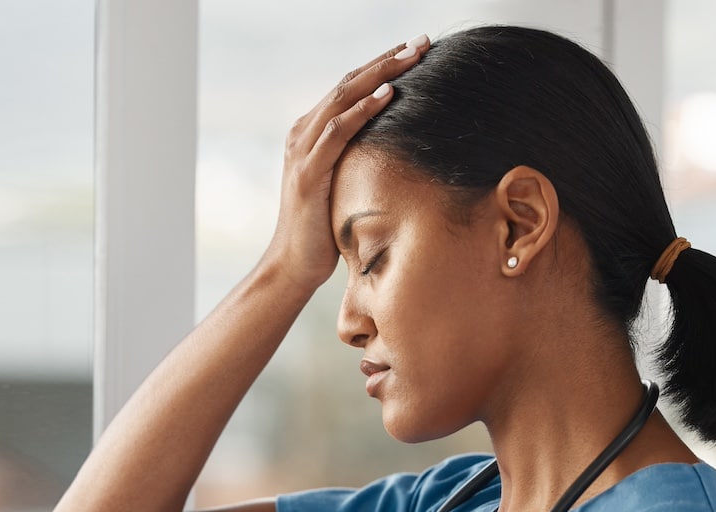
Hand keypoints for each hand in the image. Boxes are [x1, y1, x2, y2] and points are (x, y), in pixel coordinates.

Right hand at [260, 35, 429, 292]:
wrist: (293, 264)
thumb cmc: (323, 230)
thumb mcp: (342, 185)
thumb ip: (355, 161)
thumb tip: (393, 151)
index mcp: (310, 134)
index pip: (349, 88)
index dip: (382, 65)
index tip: (416, 50)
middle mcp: (302, 134)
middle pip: (349, 83)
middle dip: (388, 59)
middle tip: (422, 41)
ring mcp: (302, 151)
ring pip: (344, 97)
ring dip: (381, 73)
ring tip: (413, 56)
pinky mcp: (308, 173)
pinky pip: (338, 131)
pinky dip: (363, 110)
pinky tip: (388, 94)